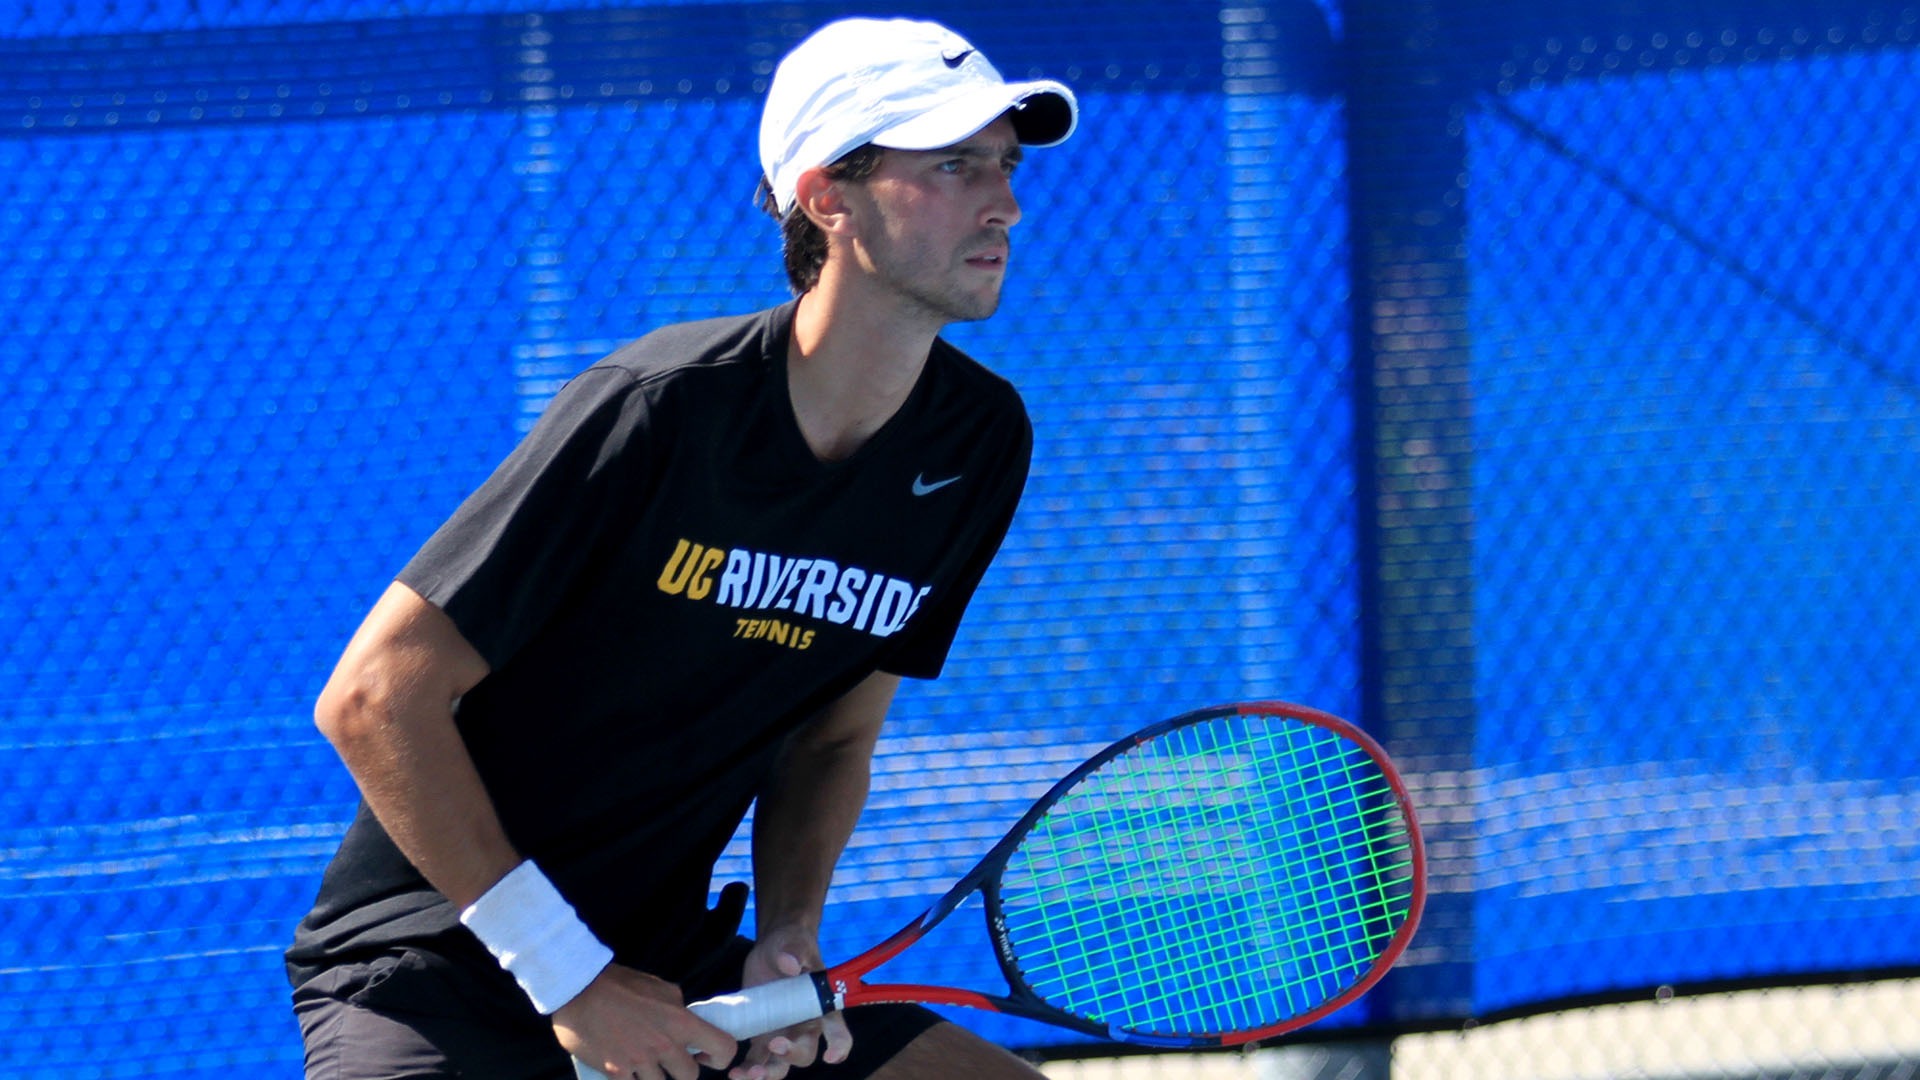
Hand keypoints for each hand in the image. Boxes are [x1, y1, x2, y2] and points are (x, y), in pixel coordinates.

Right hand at [555, 964, 736, 1079]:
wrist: (578, 989)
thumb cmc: (619, 984)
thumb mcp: (660, 988)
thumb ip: (679, 1007)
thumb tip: (687, 1018)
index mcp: (681, 1022)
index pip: (723, 1048)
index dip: (721, 1058)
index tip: (705, 1057)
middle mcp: (665, 1044)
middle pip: (690, 1076)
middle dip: (681, 1071)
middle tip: (667, 1060)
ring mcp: (640, 1061)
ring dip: (653, 1076)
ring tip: (641, 1061)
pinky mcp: (616, 1072)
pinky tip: (623, 1068)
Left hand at [730, 928, 851, 1079]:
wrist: (772, 951)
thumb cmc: (791, 946)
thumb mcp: (794, 943)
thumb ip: (794, 951)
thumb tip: (789, 963)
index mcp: (821, 1007)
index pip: (837, 1030)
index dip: (839, 1046)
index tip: (831, 1055)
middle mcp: (804, 1028)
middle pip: (805, 1053)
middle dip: (791, 1056)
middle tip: (774, 1046)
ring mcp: (782, 1035)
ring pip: (778, 1065)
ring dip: (765, 1074)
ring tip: (746, 1073)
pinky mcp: (761, 1037)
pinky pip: (755, 1061)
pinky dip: (745, 1071)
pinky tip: (731, 1072)